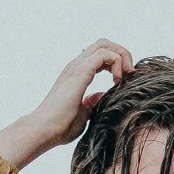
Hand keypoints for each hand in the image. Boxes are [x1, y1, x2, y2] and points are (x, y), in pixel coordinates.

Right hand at [0, 42, 134, 170]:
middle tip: (128, 75)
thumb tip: (103, 96)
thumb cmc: (60, 126)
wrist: (45, 129)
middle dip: (121, 54)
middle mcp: (76, 66)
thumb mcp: (83, 113)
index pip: (100, 55)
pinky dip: (116, 63)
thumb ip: (92, 102)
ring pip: (104, 45)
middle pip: (104, 44)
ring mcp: (77, 67)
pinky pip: (104, 55)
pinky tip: (117, 81)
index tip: (123, 82)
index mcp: (77, 74)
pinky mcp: (79, 72)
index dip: (116, 63)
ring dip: (121, 57)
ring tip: (124, 77)